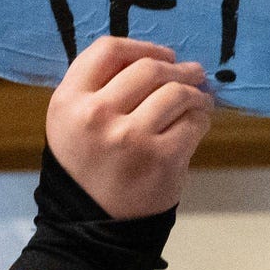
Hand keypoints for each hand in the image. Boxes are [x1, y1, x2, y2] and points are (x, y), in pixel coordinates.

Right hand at [44, 38, 211, 220]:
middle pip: (149, 67)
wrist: (90, 224)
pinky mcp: (160, 159)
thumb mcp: (72, 121)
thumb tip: (155, 56)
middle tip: (193, 73)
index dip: (142, 46)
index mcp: (68, 101)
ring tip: (200, 98)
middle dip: (178, 68)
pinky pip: (194, 123)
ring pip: (177, 93)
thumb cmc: (86, 164)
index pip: (108, 50)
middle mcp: (95, 115)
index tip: (162, 55)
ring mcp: (129, 137)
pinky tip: (197, 123)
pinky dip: (200, 119)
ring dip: (195, 93)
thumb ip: (99, 86)